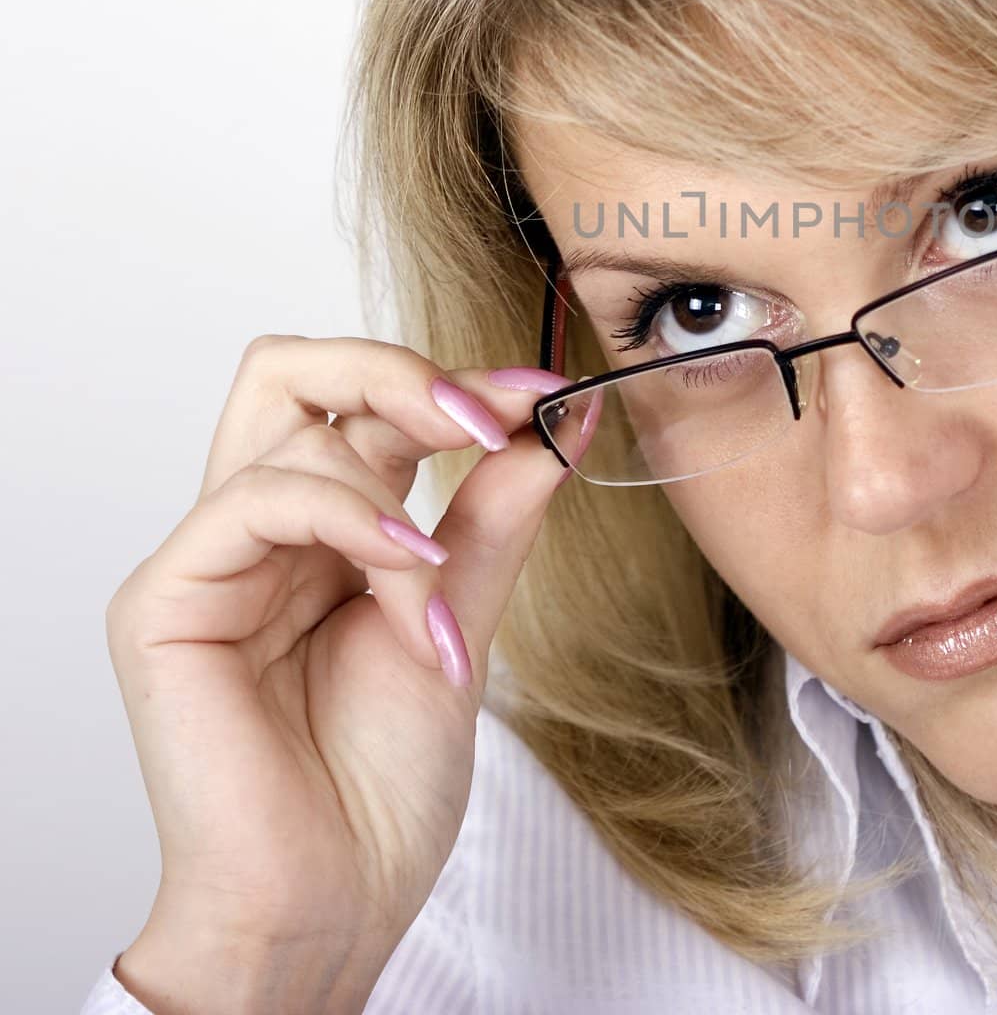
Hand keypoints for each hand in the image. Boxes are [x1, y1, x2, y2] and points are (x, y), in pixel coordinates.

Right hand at [103, 335, 587, 1004]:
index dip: (450, 380)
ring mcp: (209, 559)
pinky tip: (409, 568)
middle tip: (488, 416)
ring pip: (287, 419)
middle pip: (296, 369)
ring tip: (441, 584)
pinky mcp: (168, 601)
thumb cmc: (382, 781)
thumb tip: (556, 420)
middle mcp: (258, 528)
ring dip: (396, 485)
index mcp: (321, 527)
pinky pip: (257, 498)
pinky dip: (349, 515)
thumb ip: (496, 514)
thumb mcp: (461, 618)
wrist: (334, 900)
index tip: (543, 393)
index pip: (363, 401)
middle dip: (400, 371)